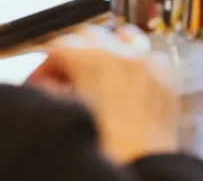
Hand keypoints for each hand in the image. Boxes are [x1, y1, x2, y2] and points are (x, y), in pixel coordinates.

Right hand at [27, 26, 178, 163]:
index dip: (43, 64)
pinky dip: (133, 62)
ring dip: (104, 51)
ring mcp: (148, 64)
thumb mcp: (66, 115)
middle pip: (89, 36)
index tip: (37, 83)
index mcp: (93, 60)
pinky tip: (124, 83)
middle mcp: (122, 54)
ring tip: (93, 77)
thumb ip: (50, 92)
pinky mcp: (166, 79)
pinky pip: (147, 56)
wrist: (141, 172)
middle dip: (71, 54)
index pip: (59, 45)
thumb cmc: (105, 150)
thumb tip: (44, 85)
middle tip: (59, 80)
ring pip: (121, 38)